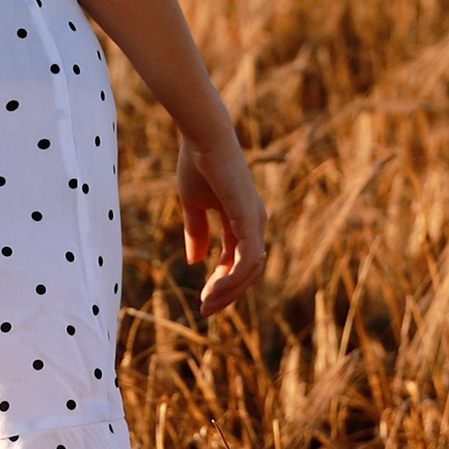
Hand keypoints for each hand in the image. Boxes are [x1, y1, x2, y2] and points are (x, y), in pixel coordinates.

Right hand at [177, 135, 267, 318]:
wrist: (203, 138)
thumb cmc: (198, 164)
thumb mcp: (194, 205)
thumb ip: (196, 232)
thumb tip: (195, 261)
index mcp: (243, 218)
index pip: (239, 261)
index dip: (222, 283)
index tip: (203, 300)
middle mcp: (255, 222)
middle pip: (248, 271)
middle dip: (227, 293)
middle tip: (205, 310)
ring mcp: (255, 221)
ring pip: (249, 270)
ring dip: (228, 291)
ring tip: (206, 304)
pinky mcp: (249, 219)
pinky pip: (247, 260)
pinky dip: (232, 279)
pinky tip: (214, 290)